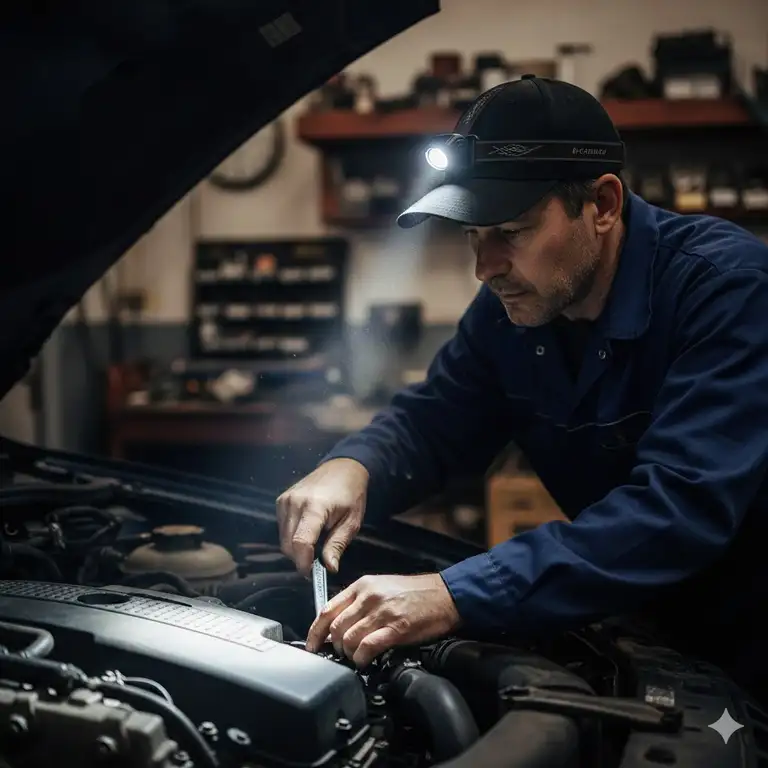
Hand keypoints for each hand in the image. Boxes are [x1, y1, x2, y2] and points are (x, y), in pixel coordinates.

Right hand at [276, 458, 368, 576]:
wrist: (342, 468)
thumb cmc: (351, 494)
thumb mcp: (351, 522)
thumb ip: (337, 545)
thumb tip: (329, 568)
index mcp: (315, 507)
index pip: (301, 542)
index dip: (303, 563)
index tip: (311, 574)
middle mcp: (295, 502)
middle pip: (288, 544)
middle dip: (300, 559)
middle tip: (317, 563)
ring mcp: (285, 500)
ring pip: (283, 538)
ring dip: (296, 549)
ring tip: (315, 545)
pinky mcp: (281, 500)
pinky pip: (282, 528)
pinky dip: (292, 536)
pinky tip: (308, 532)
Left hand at [305, 573, 460, 666]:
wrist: (445, 595)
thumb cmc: (415, 593)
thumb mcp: (381, 588)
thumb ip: (358, 603)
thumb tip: (338, 625)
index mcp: (362, 586)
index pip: (327, 609)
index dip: (315, 631)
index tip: (311, 645)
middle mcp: (368, 596)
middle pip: (335, 627)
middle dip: (333, 646)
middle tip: (338, 655)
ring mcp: (382, 612)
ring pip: (348, 638)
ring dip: (348, 654)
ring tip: (355, 658)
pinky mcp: (396, 627)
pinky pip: (368, 646)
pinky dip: (361, 658)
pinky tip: (365, 661)